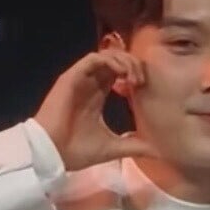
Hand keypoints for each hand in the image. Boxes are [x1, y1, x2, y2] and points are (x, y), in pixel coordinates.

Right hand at [32, 49, 150, 170]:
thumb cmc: (77, 150)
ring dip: (124, 61)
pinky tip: (122, 73)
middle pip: (115, 61)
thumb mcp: (112, 147)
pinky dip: (110, 61)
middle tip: (142, 81)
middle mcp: (90, 84)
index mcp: (97, 95)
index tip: (145, 88)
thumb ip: (133, 146)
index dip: (134, 74)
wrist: (52, 153)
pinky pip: (93, 59)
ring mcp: (81, 79)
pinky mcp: (72, 77)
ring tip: (134, 77)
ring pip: (106, 56)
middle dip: (133, 65)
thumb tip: (157, 152)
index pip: (118, 74)